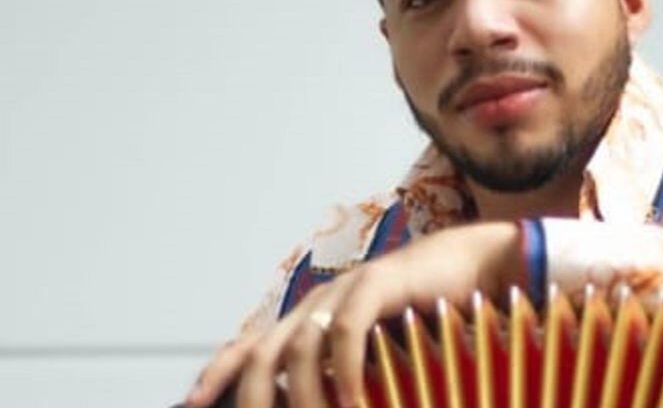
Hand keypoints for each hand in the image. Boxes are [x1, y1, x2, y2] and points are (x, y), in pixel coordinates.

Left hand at [186, 221, 523, 407]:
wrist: (469, 267)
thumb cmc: (425, 315)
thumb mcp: (377, 354)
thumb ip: (346, 377)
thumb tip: (326, 404)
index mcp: (312, 317)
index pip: (251, 346)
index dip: (218, 374)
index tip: (193, 405)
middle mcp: (319, 302)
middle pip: (265, 352)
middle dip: (253, 396)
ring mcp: (345, 290)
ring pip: (300, 346)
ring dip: (304, 395)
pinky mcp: (376, 285)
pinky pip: (346, 332)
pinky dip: (343, 372)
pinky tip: (350, 402)